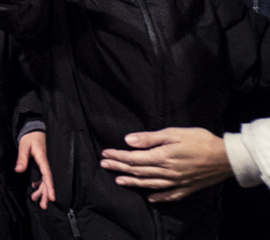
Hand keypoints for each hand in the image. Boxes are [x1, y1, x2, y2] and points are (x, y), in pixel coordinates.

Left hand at [16, 131, 55, 209]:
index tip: (52, 198)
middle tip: (44, 206)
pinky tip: (34, 187)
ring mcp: (44, 164)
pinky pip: (43, 176)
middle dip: (46, 194)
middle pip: (47, 181)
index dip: (50, 187)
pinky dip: (40, 183)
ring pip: (45, 180)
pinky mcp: (42, 163)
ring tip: (36, 200)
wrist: (34, 129)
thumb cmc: (30, 136)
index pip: (47, 175)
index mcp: (43, 159)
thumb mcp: (24, 145)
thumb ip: (22, 158)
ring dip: (42, 190)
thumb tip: (18, 170)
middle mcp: (46, 163)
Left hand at [100, 127, 232, 201]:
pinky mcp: (187, 187)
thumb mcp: (173, 133)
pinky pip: (170, 195)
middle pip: (138, 171)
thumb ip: (150, 138)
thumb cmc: (200, 140)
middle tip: (104, 165)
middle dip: (119, 167)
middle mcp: (167, 172)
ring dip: (133, 182)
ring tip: (119, 180)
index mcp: (162, 157)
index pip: (133, 159)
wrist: (226, 157)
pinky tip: (150, 198)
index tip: (105, 154)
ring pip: (150, 184)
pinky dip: (159, 197)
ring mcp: (177, 182)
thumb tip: (128, 140)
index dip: (118, 156)